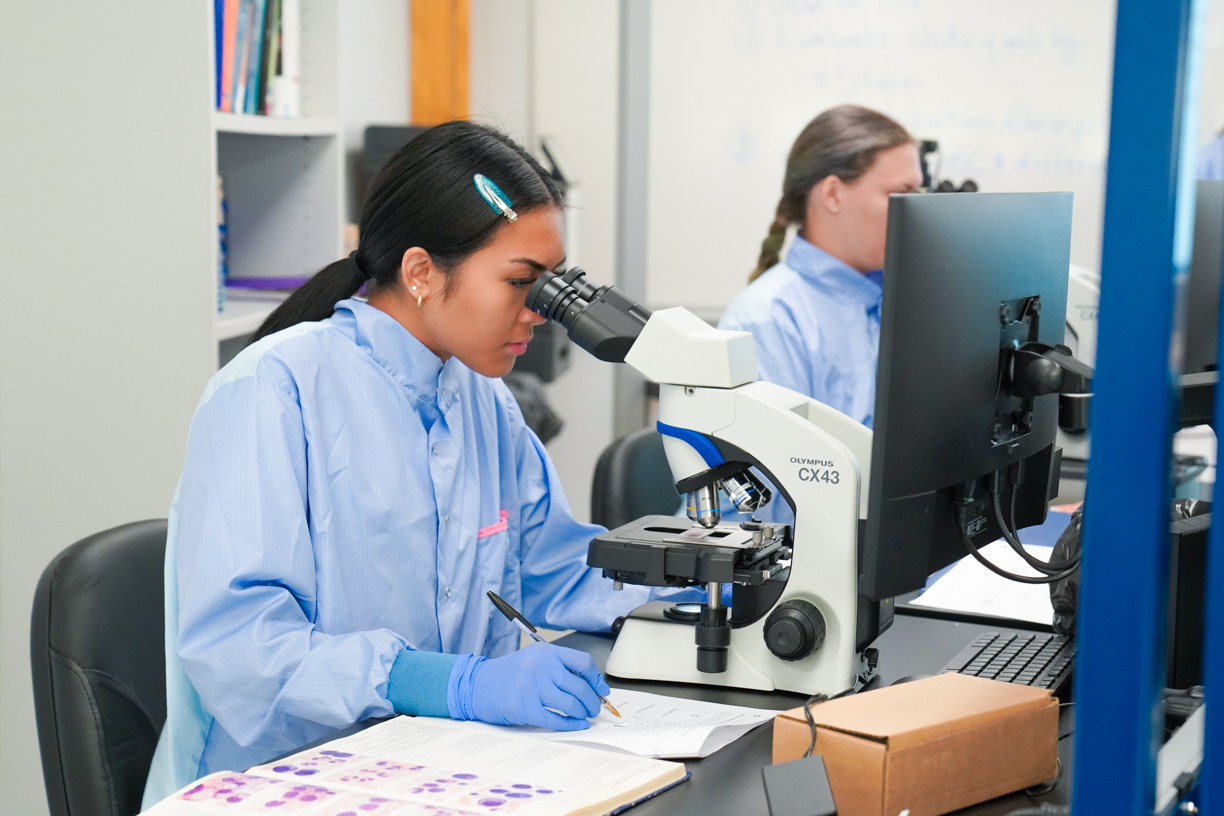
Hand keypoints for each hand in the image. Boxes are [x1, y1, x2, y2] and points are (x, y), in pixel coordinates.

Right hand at [462, 643, 610, 730]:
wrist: (476, 684)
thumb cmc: (508, 675)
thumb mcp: (533, 660)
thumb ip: (558, 668)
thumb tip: (590, 687)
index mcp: (545, 651)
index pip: (582, 662)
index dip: (597, 679)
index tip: (602, 690)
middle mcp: (539, 666)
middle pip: (579, 686)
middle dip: (592, 701)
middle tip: (595, 708)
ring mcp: (530, 686)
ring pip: (570, 704)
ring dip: (582, 713)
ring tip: (584, 715)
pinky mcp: (523, 707)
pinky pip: (554, 719)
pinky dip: (570, 724)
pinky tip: (577, 725)